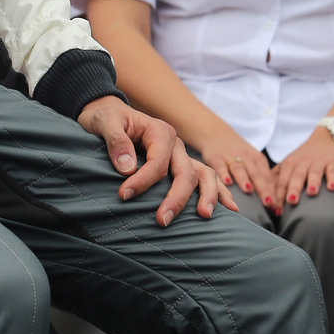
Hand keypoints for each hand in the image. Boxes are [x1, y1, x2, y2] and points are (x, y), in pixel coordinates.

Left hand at [78, 97, 235, 225]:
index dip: (143, 181)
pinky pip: (206, 177)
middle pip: (185, 172)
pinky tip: (229, 209)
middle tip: (162, 220)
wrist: (108, 113)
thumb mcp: (104, 122)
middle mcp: (176, 144)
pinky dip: (219, 192)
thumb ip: (116, 141)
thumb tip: (128, 167)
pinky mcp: (181, 164)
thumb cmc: (105, 118)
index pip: (158, 162)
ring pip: (204, 175)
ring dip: (206, 196)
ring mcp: (182, 155)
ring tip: (204, 216)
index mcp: (159, 131)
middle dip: (176, 198)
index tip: (124, 195)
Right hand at [197, 130, 275, 207]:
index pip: (268, 176)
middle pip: (256, 174)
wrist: (216, 133)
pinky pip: (220, 166)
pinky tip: (226, 183)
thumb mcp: (252, 160)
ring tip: (248, 190)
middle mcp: (246, 157)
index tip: (278, 206)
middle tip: (269, 203)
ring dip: (244, 179)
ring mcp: (230, 157)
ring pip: (239, 169)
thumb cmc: (238, 152)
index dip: (273, 191)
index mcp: (257, 159)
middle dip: (263, 188)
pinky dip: (223, 174)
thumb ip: (261, 177)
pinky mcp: (215, 157)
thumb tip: (274, 201)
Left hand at [272, 126, 333, 205]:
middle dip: (293, 188)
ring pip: (314, 172)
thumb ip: (278, 177)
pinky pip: (332, 170)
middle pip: (296, 176)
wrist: (326, 139)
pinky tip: (332, 187)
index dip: (278, 194)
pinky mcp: (333, 162)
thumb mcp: (289, 163)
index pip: (282, 180)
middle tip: (291, 201)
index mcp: (289, 163)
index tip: (275, 208)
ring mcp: (318, 162)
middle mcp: (302, 162)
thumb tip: (266, 195)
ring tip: (311, 192)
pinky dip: (332, 179)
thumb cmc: (304, 157)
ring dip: (313, 182)